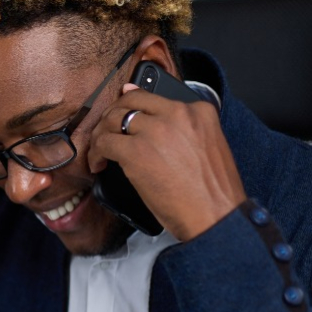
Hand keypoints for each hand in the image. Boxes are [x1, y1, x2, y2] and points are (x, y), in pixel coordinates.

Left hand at [87, 84, 246, 240]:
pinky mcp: (136, 151)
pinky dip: (95, 154)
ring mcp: (155, 130)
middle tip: (106, 133)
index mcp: (199, 111)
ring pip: (113, 119)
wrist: (215, 215)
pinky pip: (104, 143)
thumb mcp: (208, 147)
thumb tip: (154, 123)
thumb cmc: (212, 191)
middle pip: (131, 101)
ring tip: (100, 152)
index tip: (123, 113)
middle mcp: (177, 114)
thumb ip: (186, 130)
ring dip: (100, 135)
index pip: (155, 97)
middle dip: (112, 116)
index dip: (132, 106)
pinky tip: (98, 165)